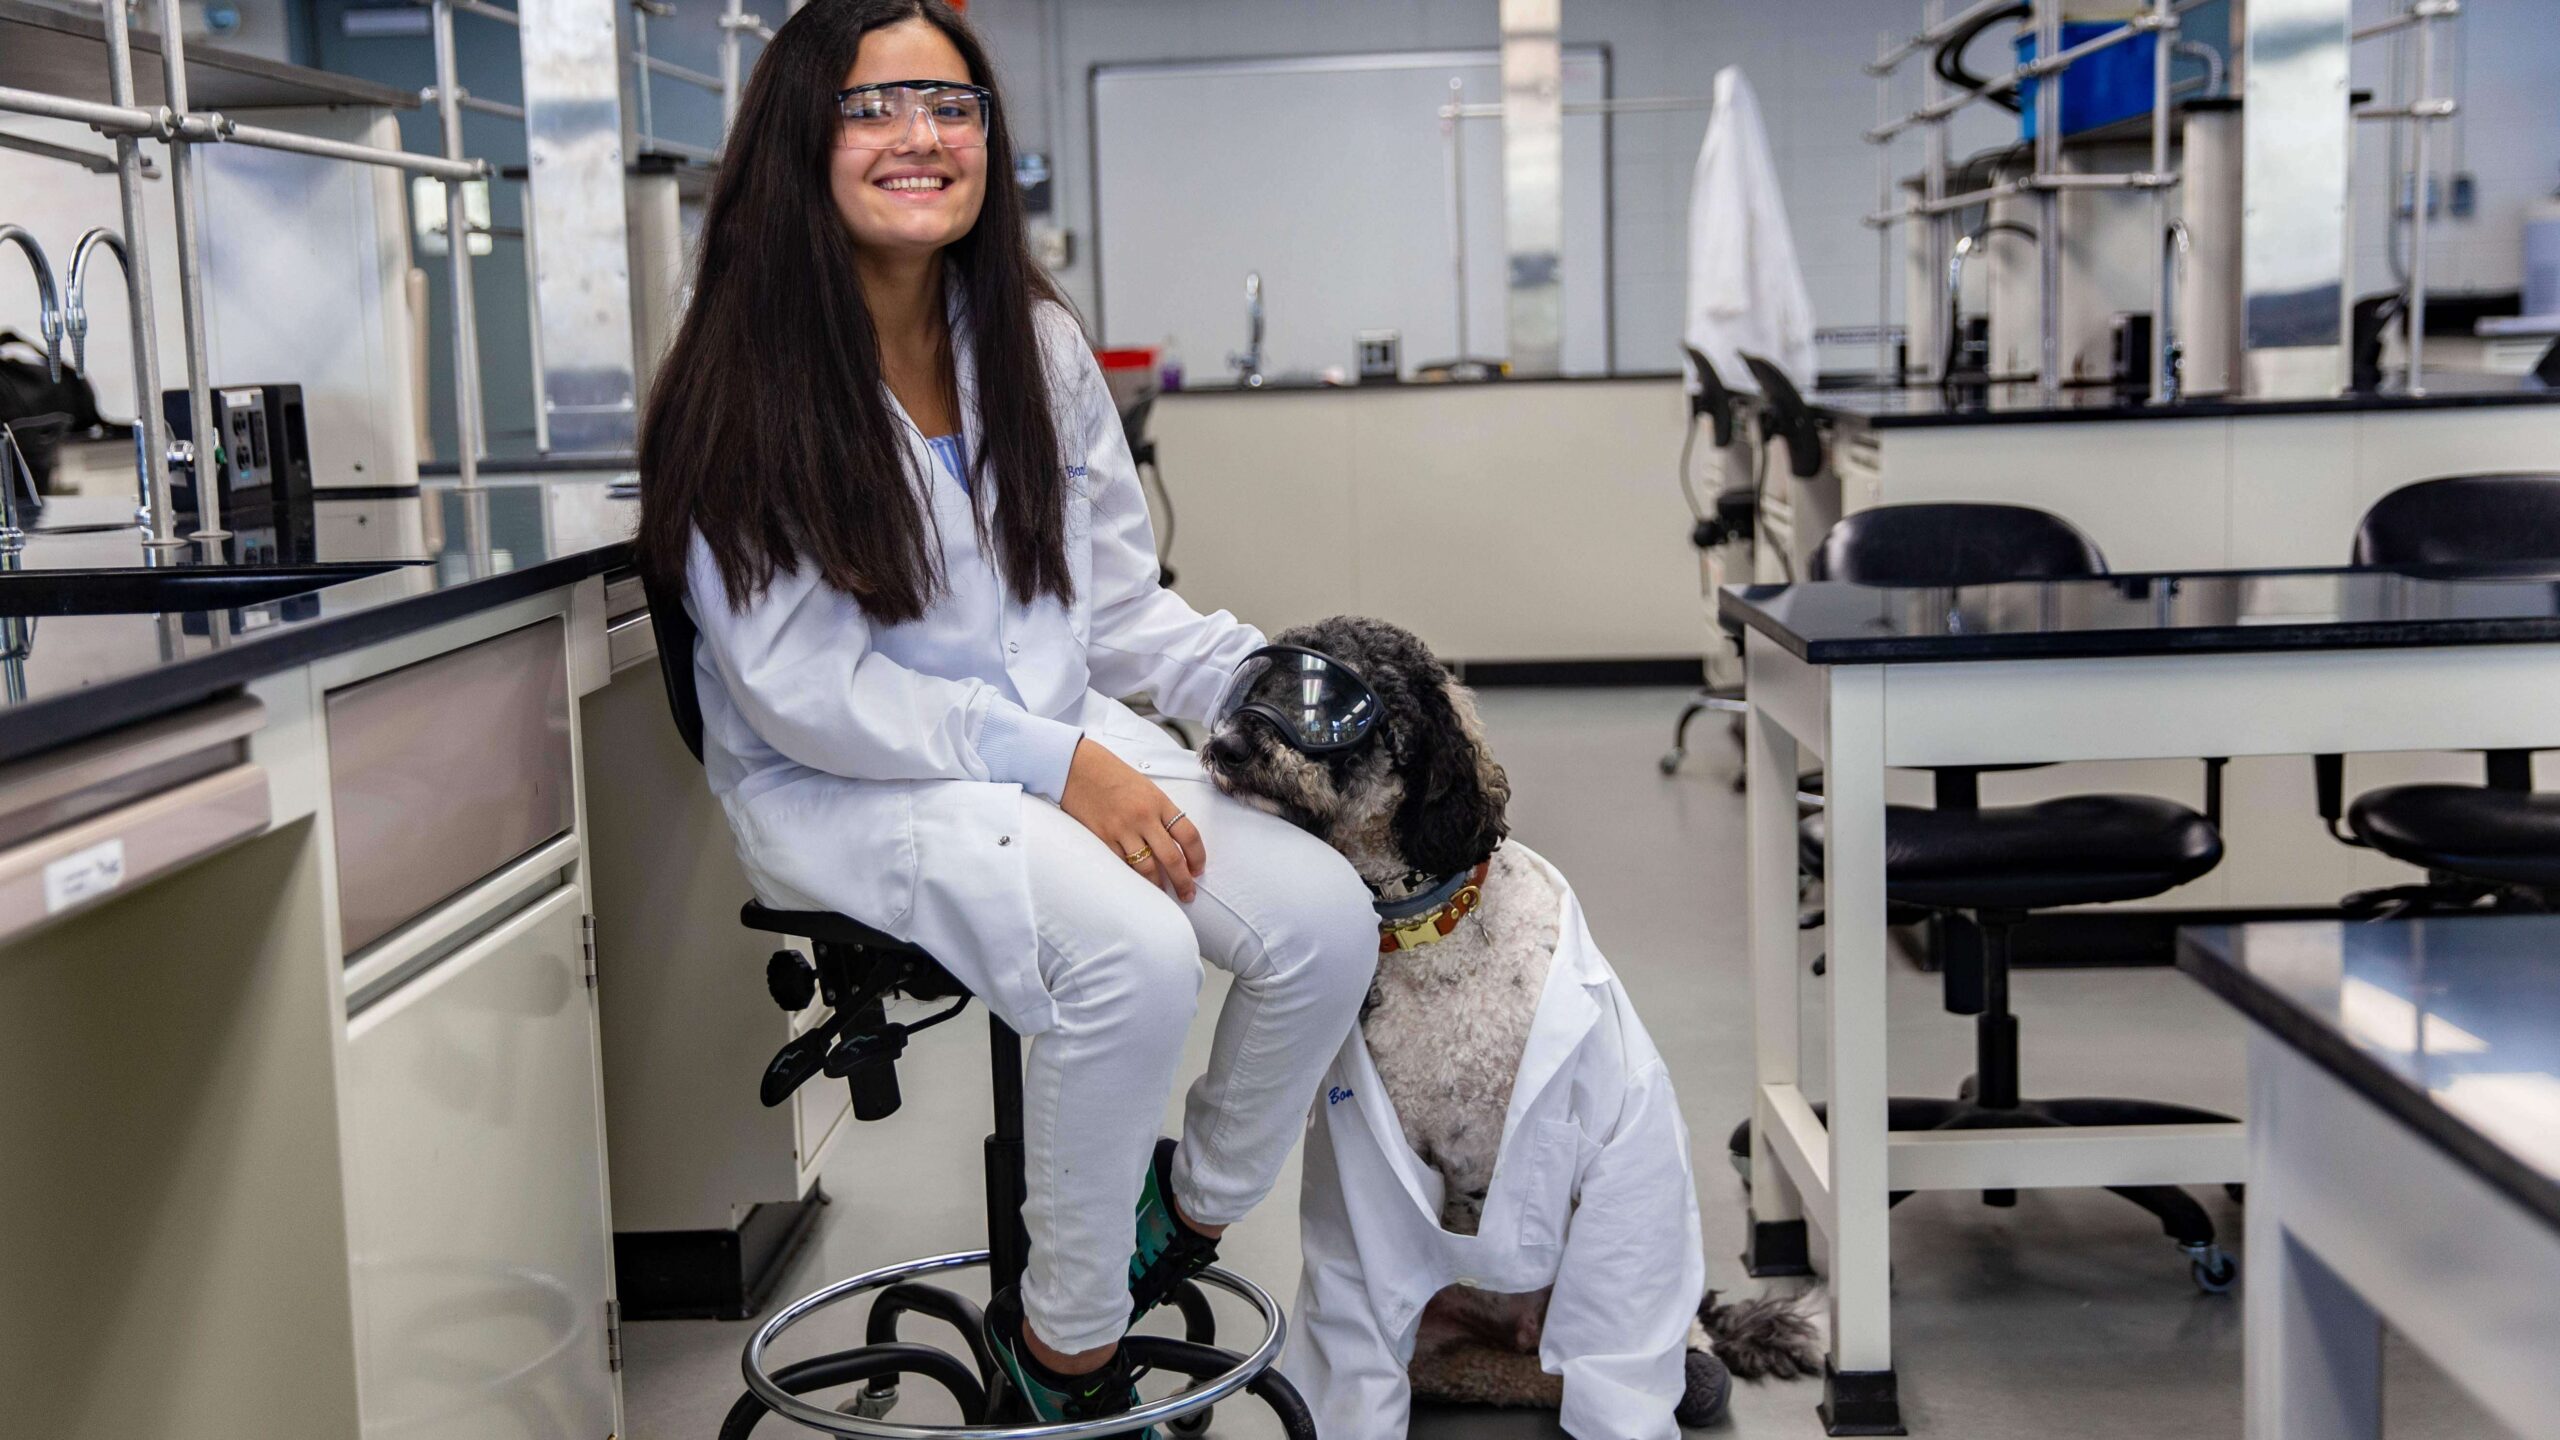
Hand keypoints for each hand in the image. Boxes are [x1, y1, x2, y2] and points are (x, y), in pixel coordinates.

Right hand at [1060, 738, 1205, 901]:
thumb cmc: (1112, 775)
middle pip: (1172, 858)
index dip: (1198, 857)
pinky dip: (1133, 877)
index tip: (1198, 869)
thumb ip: (1161, 812)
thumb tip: (1174, 840)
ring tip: (1164, 892)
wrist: (1078, 767)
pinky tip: (1139, 883)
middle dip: (1183, 882)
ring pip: (1147, 868)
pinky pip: (1123, 865)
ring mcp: (1123, 830)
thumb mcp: (1146, 788)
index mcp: (1159, 802)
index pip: (1189, 835)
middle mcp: (1144, 817)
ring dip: (1158, 885)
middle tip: (1187, 894)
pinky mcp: (1103, 838)